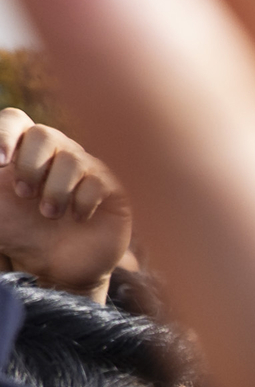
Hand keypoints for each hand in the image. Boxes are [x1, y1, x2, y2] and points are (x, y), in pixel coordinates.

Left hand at [0, 105, 131, 291]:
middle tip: (24, 195)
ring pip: (72, 159)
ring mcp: (86, 168)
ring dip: (55, 192)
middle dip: (30, 166)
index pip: (15, 120)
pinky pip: (98, 181)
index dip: (5, 134)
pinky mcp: (112, 188)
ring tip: (49, 215)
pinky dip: (83, 203)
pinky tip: (78, 219)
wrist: (57, 266)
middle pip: (43, 134)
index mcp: (23, 149)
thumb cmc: (21, 232)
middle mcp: (56, 152)